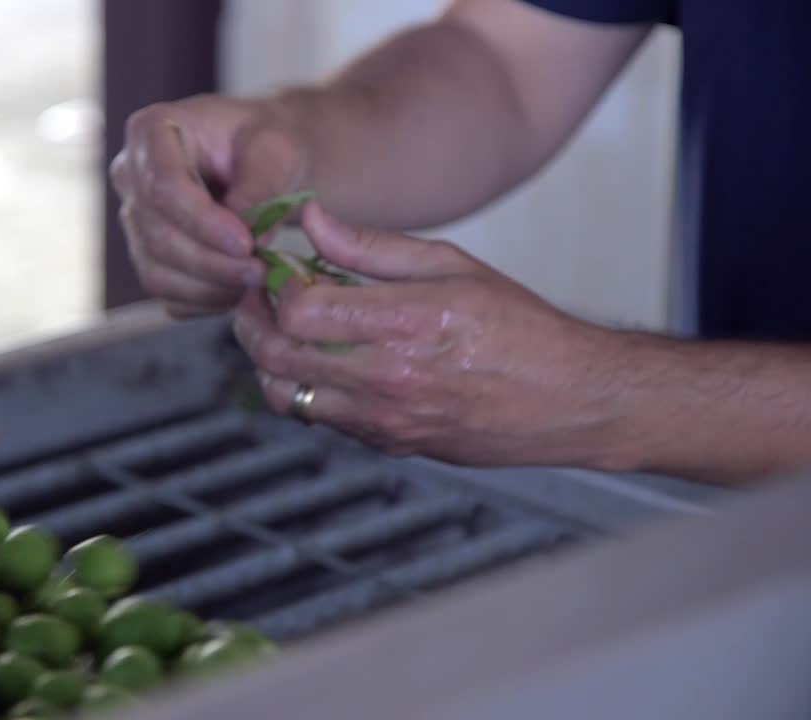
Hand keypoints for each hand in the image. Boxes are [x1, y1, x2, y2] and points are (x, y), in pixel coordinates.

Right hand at [109, 93, 312, 318]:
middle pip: (157, 235)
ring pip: (156, 272)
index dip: (202, 222)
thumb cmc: (267, 143)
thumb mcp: (275, 149)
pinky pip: (166, 293)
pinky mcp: (147, 255)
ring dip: (210, 287)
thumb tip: (247, 236)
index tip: (246, 243)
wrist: (264, 162)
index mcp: (152, 131)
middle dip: (212, 262)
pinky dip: (204, 301)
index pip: (163, 186)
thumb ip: (260, 187)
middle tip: (260, 270)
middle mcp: (131, 176)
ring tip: (256, 279)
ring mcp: (135, 220)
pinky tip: (238, 288)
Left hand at [232, 202, 626, 468]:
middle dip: (252, 324)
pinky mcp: (387, 443)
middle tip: (254, 301)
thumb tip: (310, 221)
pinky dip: (304, 390)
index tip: (275, 270)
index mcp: (404, 322)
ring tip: (281, 333)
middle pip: (278, 356)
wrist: (568, 399)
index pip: (300, 311)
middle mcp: (387, 377)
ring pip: (286, 397)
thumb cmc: (519, 326)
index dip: (274, 288)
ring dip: (269, 362)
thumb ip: (371, 247)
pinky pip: (320, 419)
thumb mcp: (451, 265)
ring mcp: (384, 419)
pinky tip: (320, 363)